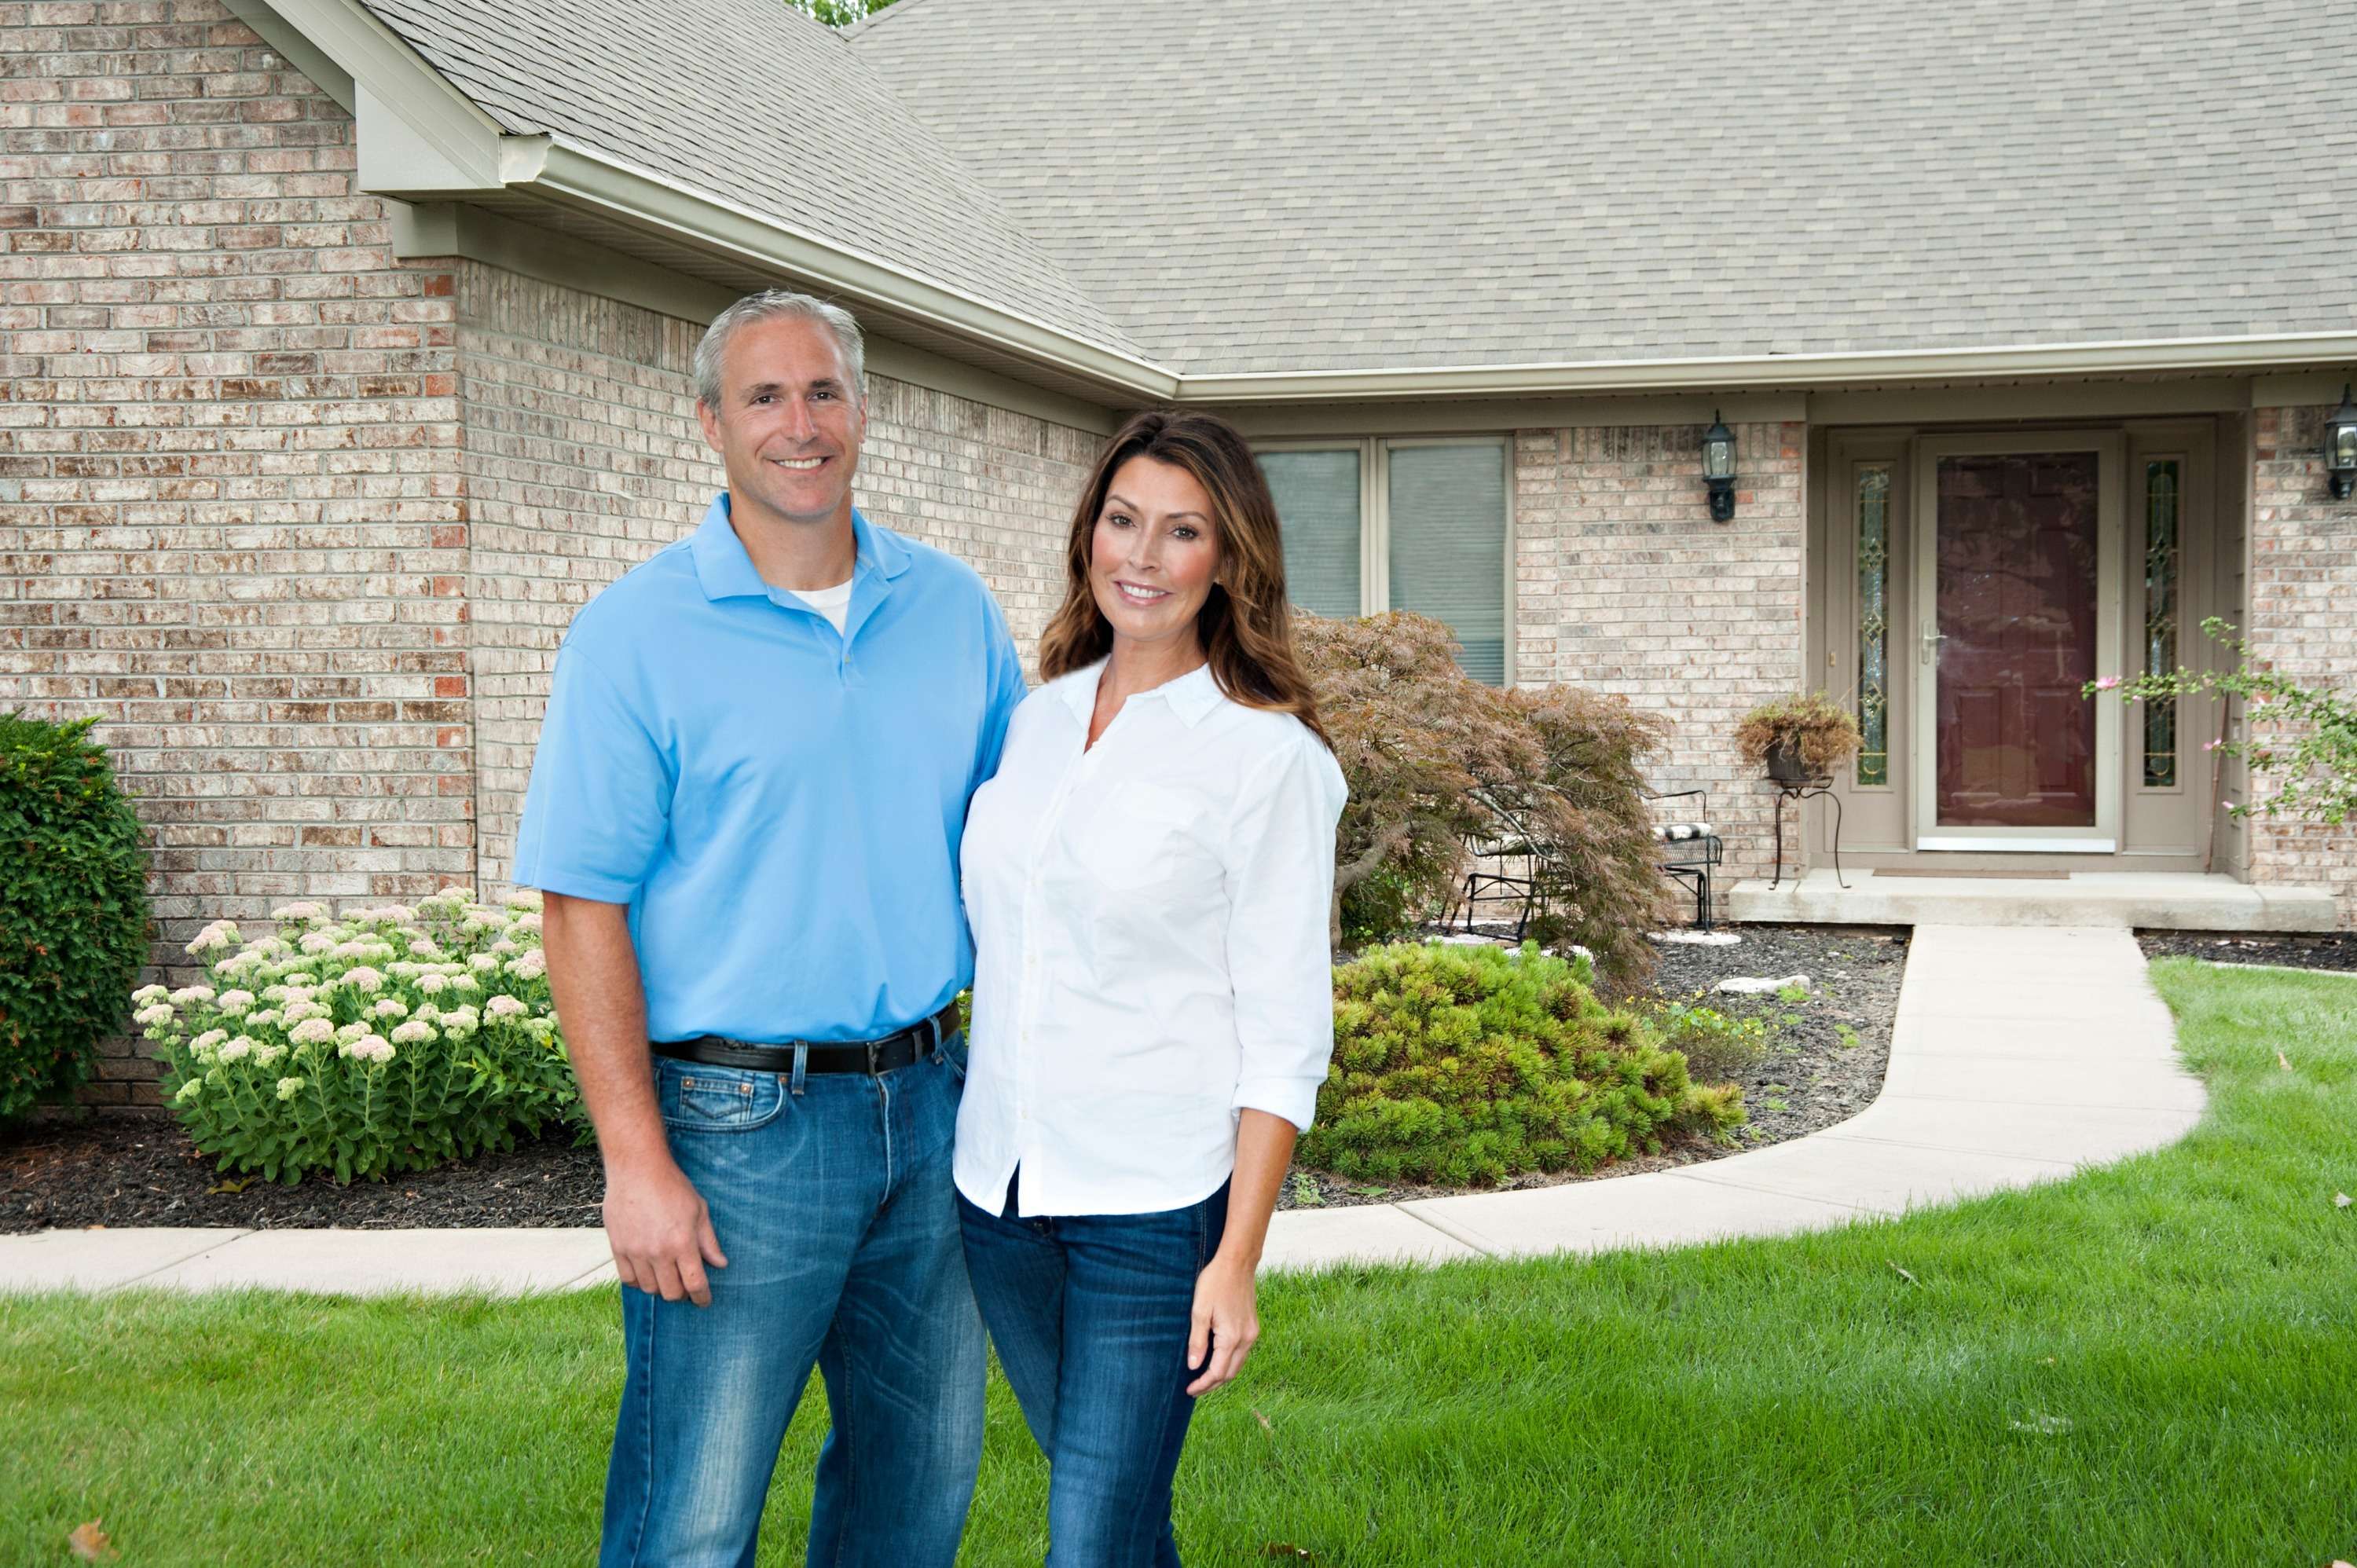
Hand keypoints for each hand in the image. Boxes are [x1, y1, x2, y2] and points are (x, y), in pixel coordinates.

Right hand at [603, 1156, 727, 1306]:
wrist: (637, 1170)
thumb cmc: (672, 1186)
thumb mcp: (699, 1210)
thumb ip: (709, 1241)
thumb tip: (721, 1264)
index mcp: (682, 1243)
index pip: (695, 1284)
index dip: (702, 1297)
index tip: (704, 1301)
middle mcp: (658, 1252)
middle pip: (671, 1293)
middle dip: (682, 1294)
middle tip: (686, 1287)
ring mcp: (636, 1252)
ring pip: (649, 1289)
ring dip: (661, 1288)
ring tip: (667, 1277)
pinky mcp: (618, 1248)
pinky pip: (628, 1279)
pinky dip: (639, 1281)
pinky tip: (647, 1273)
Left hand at [1184, 1253, 1260, 1395]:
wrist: (1237, 1262)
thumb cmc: (1215, 1282)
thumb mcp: (1199, 1311)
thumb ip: (1197, 1341)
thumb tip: (1194, 1366)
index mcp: (1232, 1337)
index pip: (1217, 1372)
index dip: (1203, 1384)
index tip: (1189, 1390)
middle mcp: (1246, 1339)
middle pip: (1230, 1374)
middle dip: (1212, 1384)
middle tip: (1194, 1389)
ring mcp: (1252, 1333)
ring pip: (1238, 1365)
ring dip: (1221, 1374)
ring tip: (1203, 1378)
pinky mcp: (1253, 1327)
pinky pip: (1242, 1353)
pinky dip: (1229, 1362)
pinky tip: (1217, 1360)